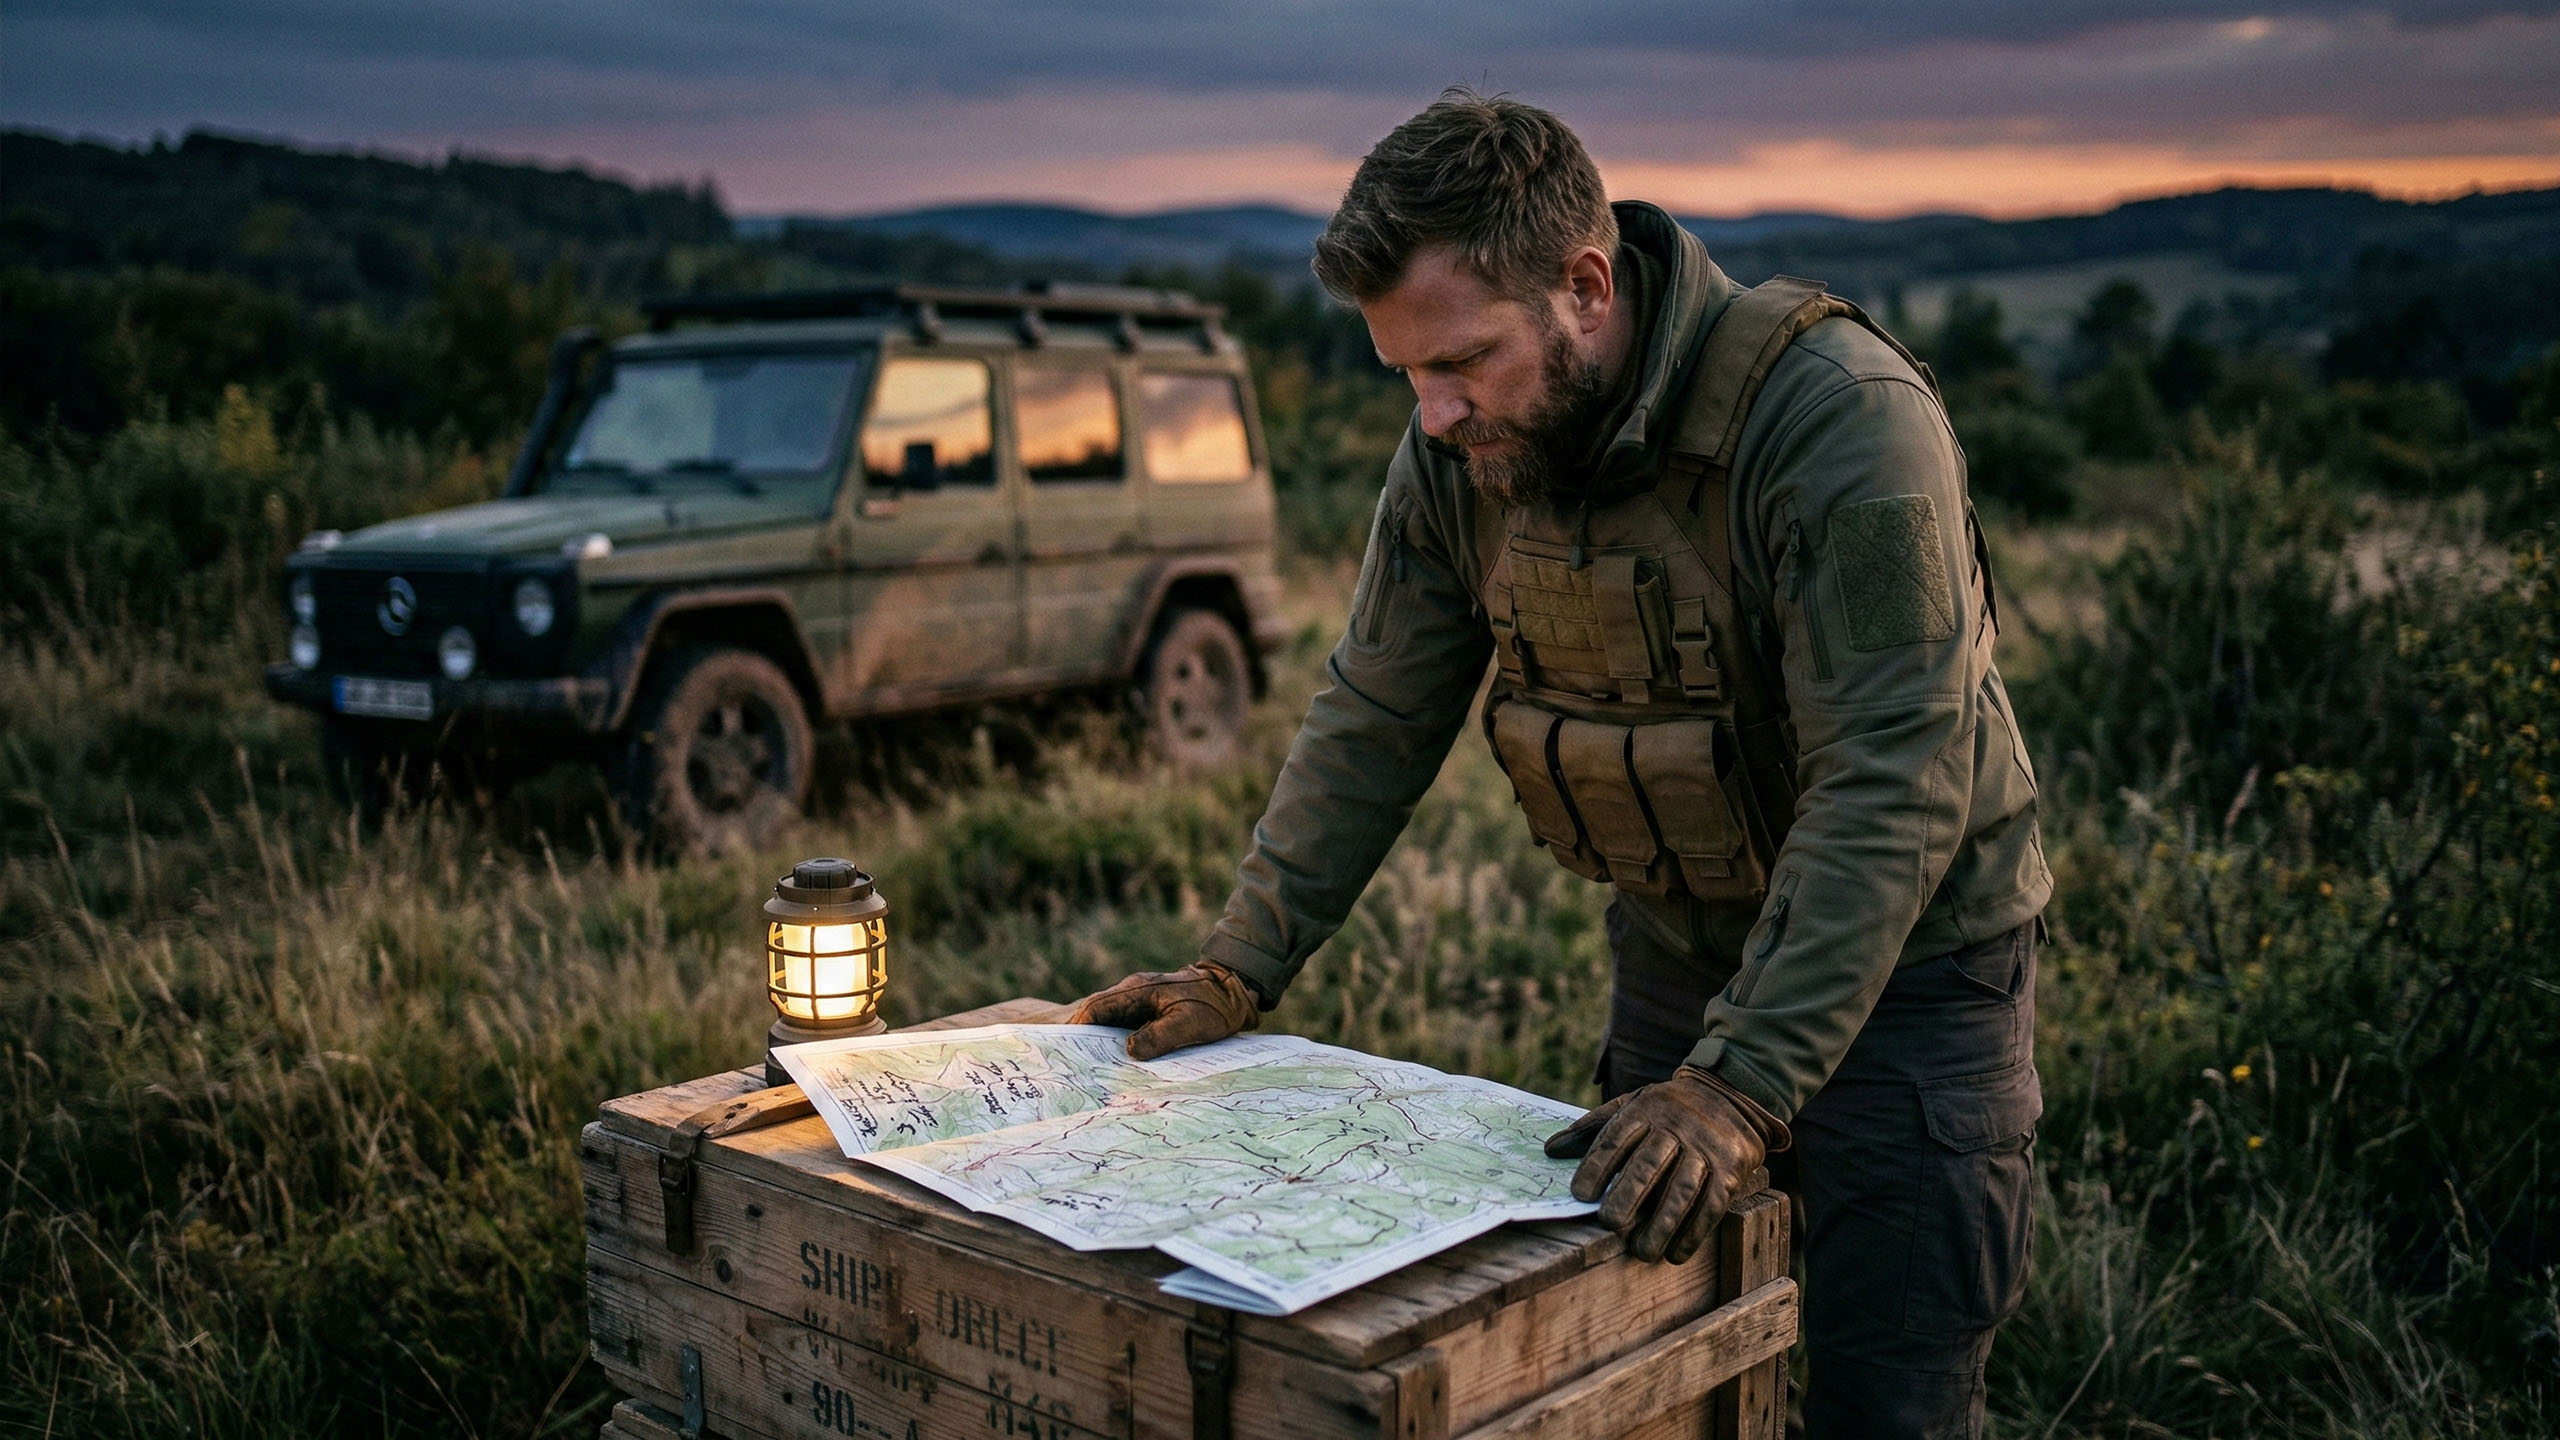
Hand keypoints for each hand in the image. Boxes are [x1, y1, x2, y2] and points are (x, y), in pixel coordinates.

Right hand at [1067, 963, 1260, 1059]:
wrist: (1234, 989)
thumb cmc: (1213, 1005)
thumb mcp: (1189, 1024)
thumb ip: (1158, 1036)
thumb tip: (1129, 1052)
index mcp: (1137, 990)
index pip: (1096, 1008)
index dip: (1078, 1028)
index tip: (1067, 1051)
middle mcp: (1134, 992)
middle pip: (1098, 1015)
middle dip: (1083, 1039)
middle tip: (1073, 1066)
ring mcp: (1141, 1000)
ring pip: (1110, 1021)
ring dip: (1100, 1042)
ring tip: (1090, 1070)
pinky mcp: (1150, 1010)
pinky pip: (1125, 1026)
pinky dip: (1117, 1042)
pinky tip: (1118, 1063)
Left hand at [1544, 1066, 1784, 1263]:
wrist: (1731, 1096)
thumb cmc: (1668, 1109)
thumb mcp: (1632, 1105)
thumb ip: (1593, 1128)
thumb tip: (1551, 1150)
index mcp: (1645, 1110)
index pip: (1616, 1138)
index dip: (1597, 1165)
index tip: (1580, 1194)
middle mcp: (1676, 1128)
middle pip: (1649, 1163)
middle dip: (1629, 1194)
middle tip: (1610, 1223)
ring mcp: (1706, 1149)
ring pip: (1682, 1188)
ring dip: (1663, 1223)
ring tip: (1642, 1251)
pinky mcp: (1730, 1170)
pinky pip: (1711, 1203)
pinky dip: (1694, 1231)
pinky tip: (1676, 1253)